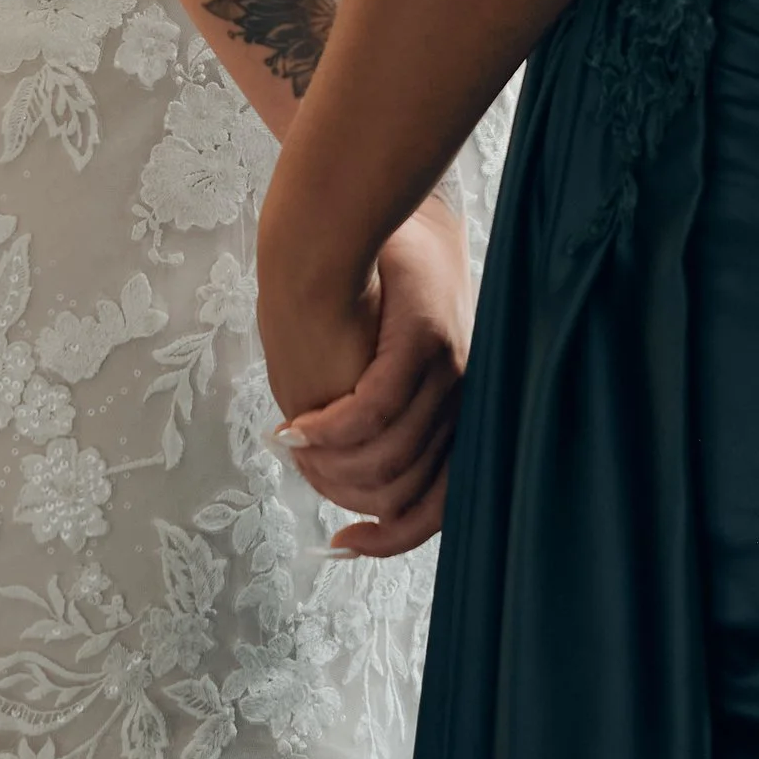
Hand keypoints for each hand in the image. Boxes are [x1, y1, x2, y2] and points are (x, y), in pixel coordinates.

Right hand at [263, 188, 467, 558]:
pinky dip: (328, 433)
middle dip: (343, 494)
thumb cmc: (366, 289)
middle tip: (302, 468)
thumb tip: (341, 481)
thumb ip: (376, 420)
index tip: (342, 544)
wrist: (366, 215)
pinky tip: (296, 429)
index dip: (391, 540)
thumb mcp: (378, 364)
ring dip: (328, 465)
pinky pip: (371, 416)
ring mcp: (449, 373)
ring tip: (293, 441)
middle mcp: (464, 399)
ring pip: (386, 461)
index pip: (439, 507)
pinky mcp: (423, 344)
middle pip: (404, 492)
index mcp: (457, 411)